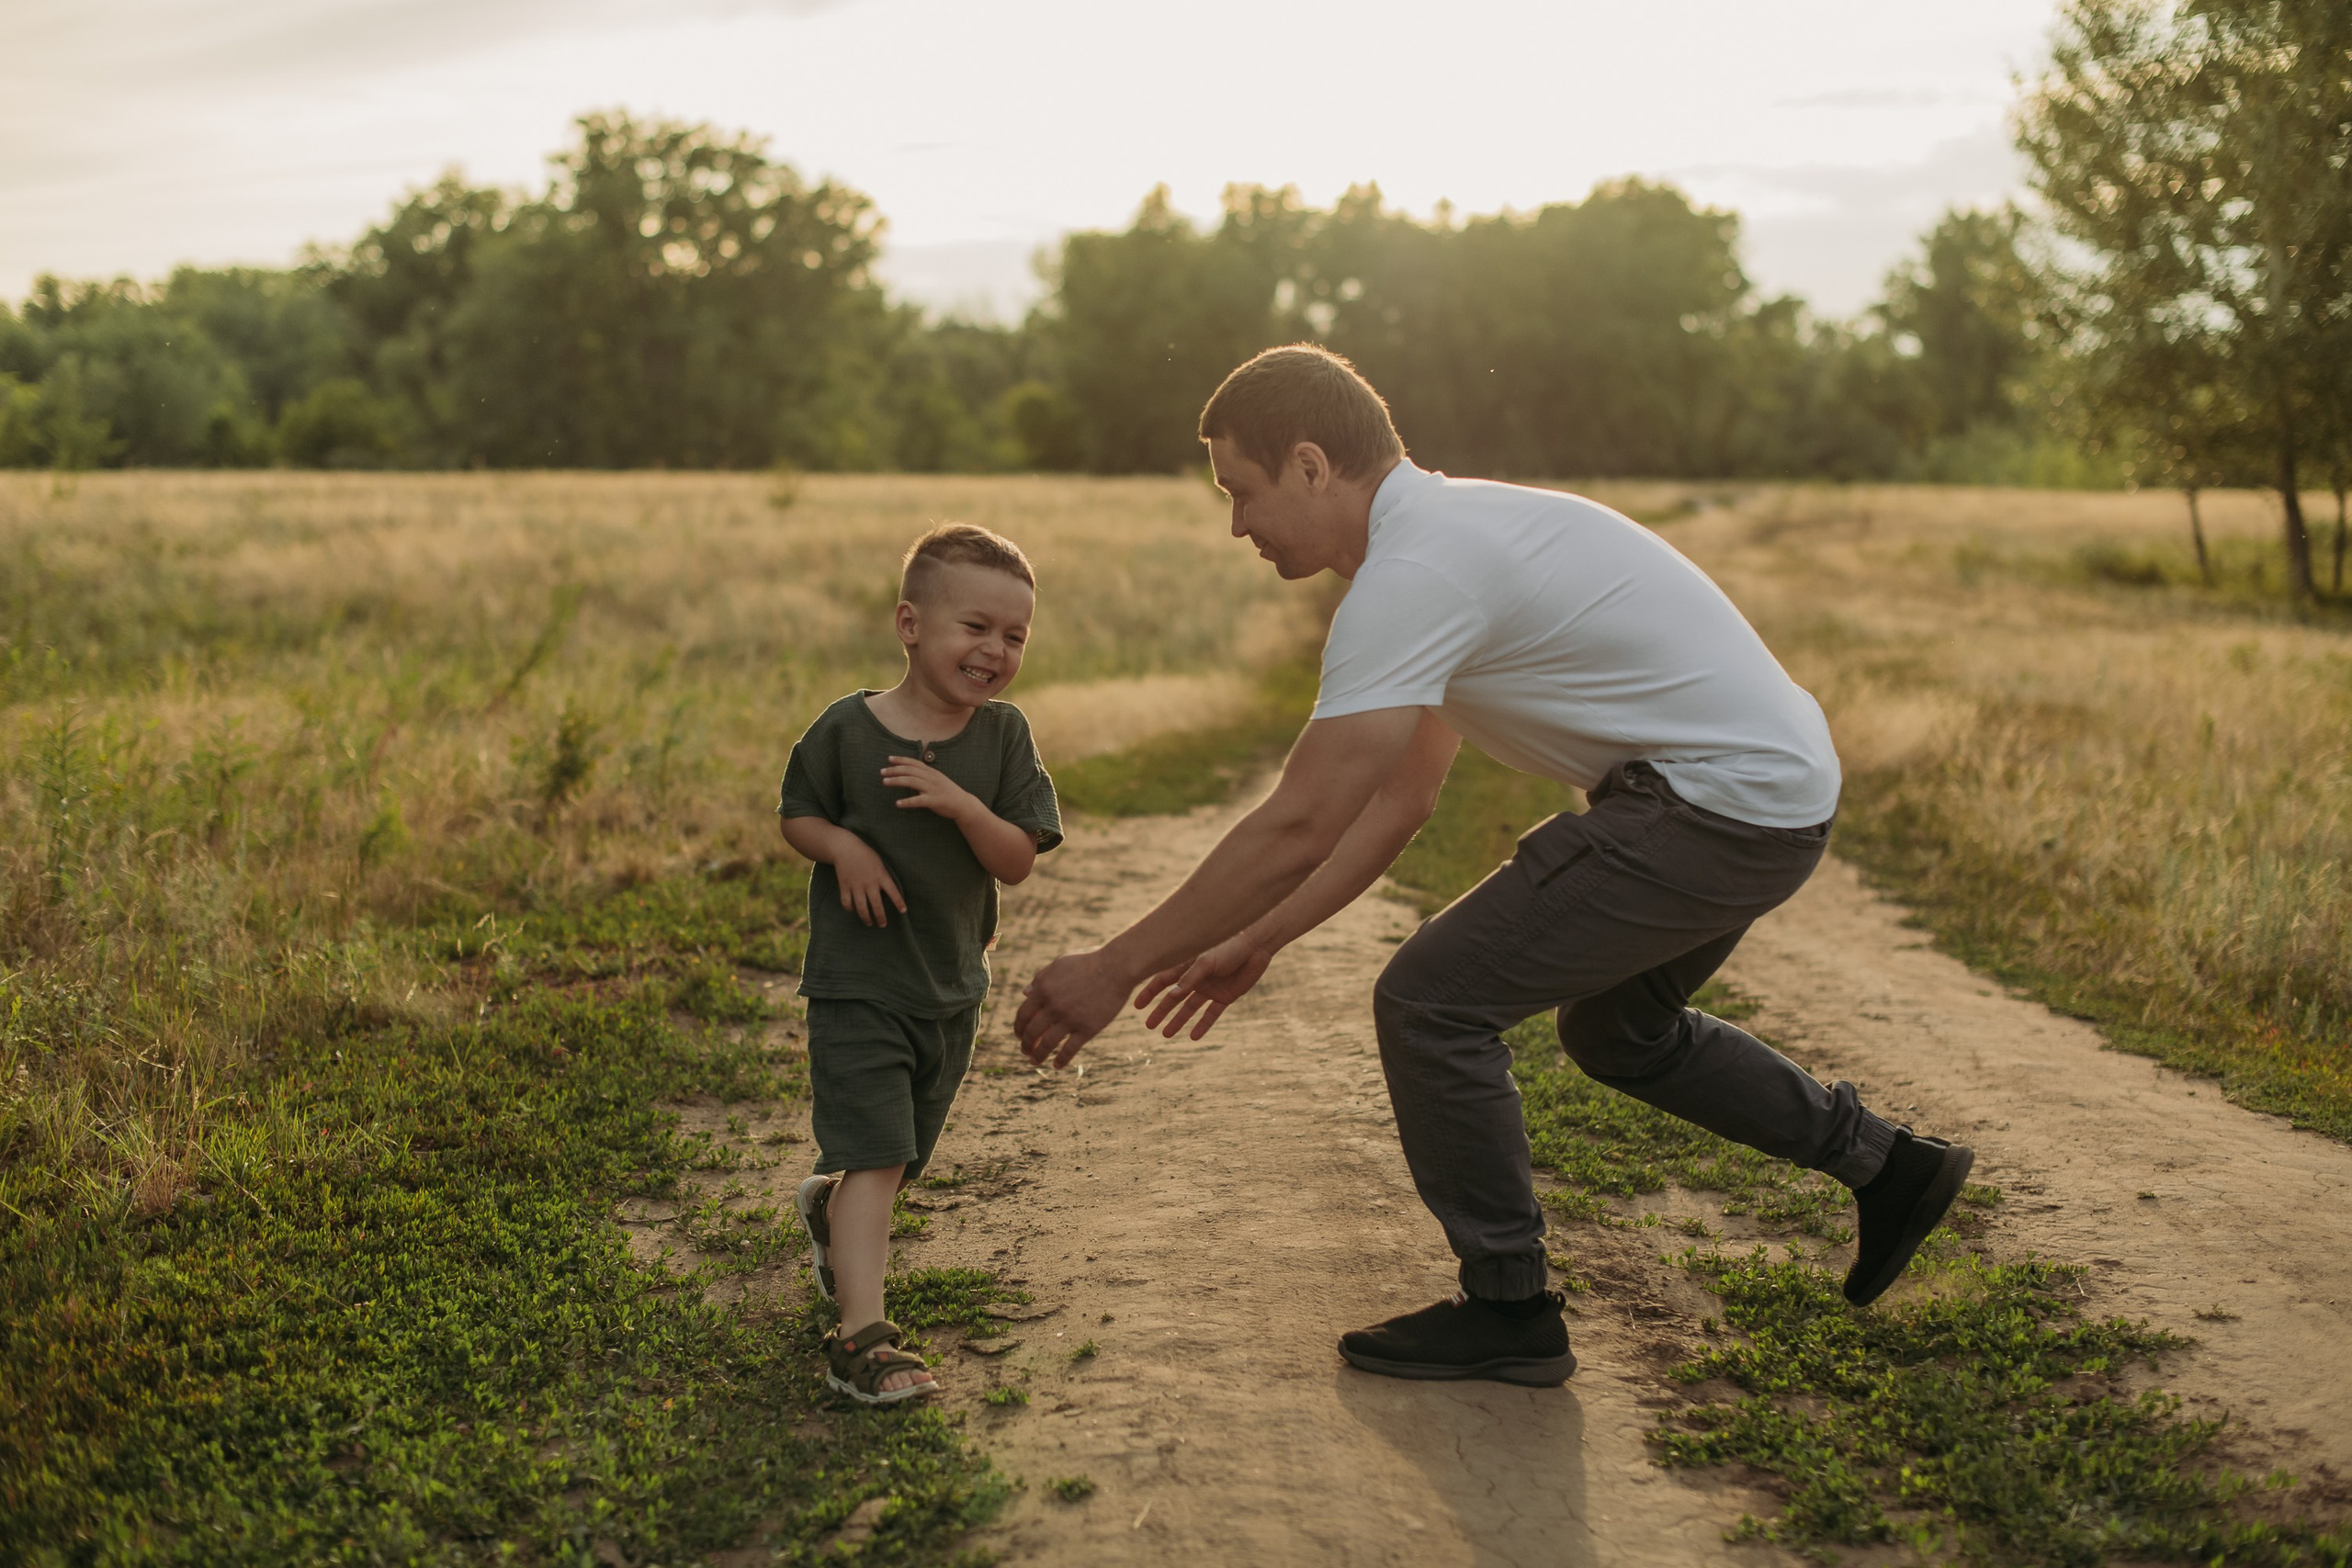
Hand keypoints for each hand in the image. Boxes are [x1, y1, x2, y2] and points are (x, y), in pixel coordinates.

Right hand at [834, 838, 905, 926]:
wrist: (845, 848)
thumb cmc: (865, 855)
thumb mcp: (880, 864)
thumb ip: (883, 878)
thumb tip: (885, 894)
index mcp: (881, 876)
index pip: (893, 892)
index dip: (898, 902)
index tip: (903, 911)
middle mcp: (869, 883)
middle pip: (876, 905)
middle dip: (881, 917)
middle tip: (883, 925)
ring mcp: (856, 886)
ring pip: (861, 907)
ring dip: (866, 918)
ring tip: (869, 923)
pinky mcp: (844, 886)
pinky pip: (846, 902)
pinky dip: (850, 909)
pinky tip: (853, 911)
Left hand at [881, 756, 974, 819]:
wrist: (963, 804)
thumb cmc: (948, 792)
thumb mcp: (937, 780)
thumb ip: (925, 776)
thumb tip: (911, 774)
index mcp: (931, 772)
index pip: (914, 762)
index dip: (901, 760)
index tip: (889, 759)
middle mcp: (931, 778)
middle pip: (910, 770)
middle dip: (894, 770)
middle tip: (882, 772)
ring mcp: (933, 789)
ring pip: (912, 781)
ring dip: (896, 781)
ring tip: (884, 782)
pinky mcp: (934, 801)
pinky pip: (918, 800)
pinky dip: (907, 801)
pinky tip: (897, 803)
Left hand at [1015, 948, 1132, 1067]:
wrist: (1116, 967)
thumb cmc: (1088, 961)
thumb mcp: (1060, 964)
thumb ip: (1041, 978)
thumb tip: (1025, 994)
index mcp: (1044, 989)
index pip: (1023, 1014)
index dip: (1018, 1027)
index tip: (1019, 1035)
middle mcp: (1054, 1005)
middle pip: (1032, 1032)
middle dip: (1026, 1045)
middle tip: (1025, 1051)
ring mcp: (1071, 1018)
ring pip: (1048, 1044)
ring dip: (1038, 1055)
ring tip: (1034, 1062)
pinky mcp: (1088, 1028)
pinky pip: (1070, 1049)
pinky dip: (1061, 1060)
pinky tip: (1056, 1066)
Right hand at [1134, 936, 1272, 1039]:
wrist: (1256, 947)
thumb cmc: (1229, 947)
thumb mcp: (1205, 963)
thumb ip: (1188, 979)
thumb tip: (1170, 997)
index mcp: (1187, 965)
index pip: (1163, 980)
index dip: (1149, 992)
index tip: (1137, 1006)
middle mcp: (1197, 978)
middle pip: (1174, 998)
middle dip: (1161, 1011)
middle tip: (1149, 1025)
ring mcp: (1211, 988)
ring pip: (1190, 1008)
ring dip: (1178, 1020)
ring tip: (1166, 1035)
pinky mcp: (1226, 997)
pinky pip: (1212, 1013)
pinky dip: (1203, 1025)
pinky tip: (1193, 1037)